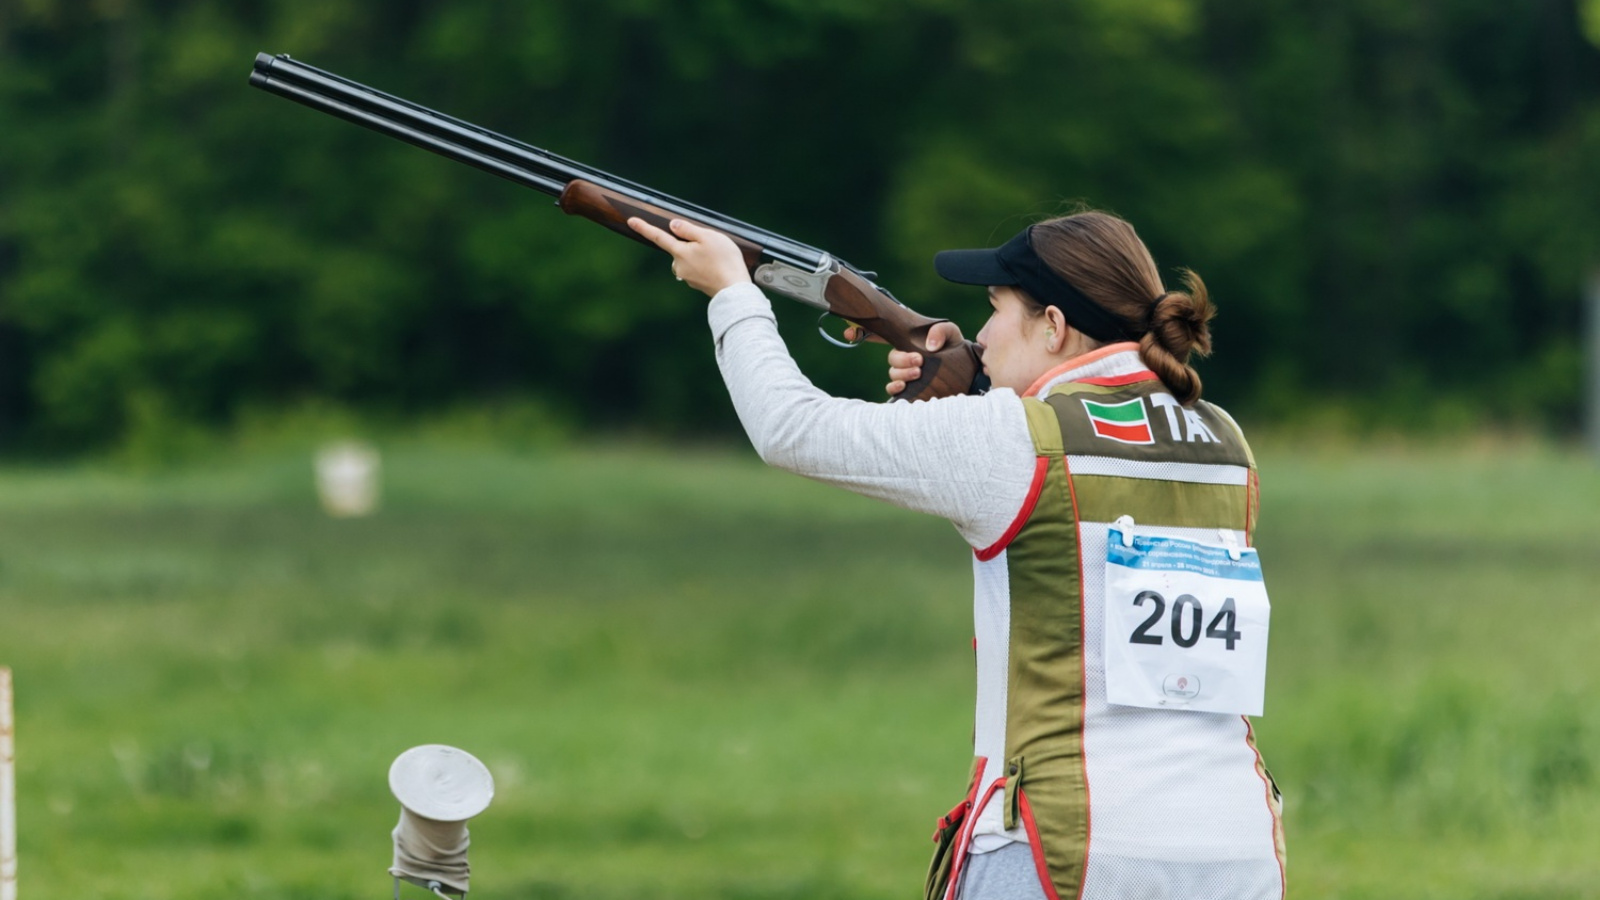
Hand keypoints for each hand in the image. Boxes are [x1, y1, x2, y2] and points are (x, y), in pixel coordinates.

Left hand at [627, 217, 751, 297]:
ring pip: (689, 259)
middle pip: (678, 248)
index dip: (644, 228)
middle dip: (690, 243)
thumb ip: (688, 229)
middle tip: (712, 244)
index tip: (631, 221)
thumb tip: (673, 226)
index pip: (658, 237)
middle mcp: (679, 266)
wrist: (735, 290)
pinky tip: (720, 266)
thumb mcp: (708, 236)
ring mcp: (688, 277)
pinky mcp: (698, 284)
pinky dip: (707, 265)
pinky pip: (698, 269)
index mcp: (679, 252)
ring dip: (700, 255)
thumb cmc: (723, 261)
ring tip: (719, 256)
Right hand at [843, 320, 965, 396]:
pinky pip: (893, 390)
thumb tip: (929, 346)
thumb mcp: (952, 334)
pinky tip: (904, 386)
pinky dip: (895, 387)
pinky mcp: (911, 390)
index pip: (882, 335)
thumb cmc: (958, 350)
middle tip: (918, 361)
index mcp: (909, 341)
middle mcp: (905, 357)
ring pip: (893, 373)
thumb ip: (940, 331)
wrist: (971, 373)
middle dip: (901, 359)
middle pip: (891, 357)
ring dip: (903, 372)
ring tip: (919, 372)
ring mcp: (907, 374)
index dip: (863, 332)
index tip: (850, 333)